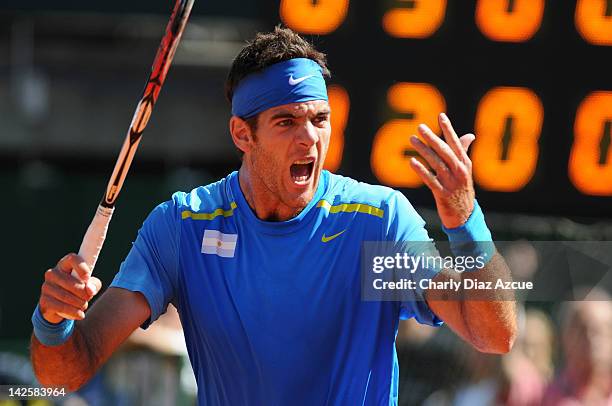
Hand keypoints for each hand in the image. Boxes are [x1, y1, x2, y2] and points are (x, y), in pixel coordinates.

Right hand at [39, 253, 101, 323]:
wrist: (58, 307)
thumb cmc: (77, 291)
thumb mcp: (88, 286)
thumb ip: (93, 285)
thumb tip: (90, 290)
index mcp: (65, 265)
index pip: (72, 259)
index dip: (81, 266)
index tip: (88, 277)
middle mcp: (53, 273)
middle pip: (71, 282)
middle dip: (83, 292)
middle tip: (88, 298)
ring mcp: (46, 287)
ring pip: (66, 296)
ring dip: (79, 303)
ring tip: (84, 306)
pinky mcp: (44, 300)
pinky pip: (61, 306)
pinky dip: (73, 312)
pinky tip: (80, 314)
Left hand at [409, 113, 474, 227]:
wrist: (464, 215)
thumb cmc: (462, 189)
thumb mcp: (465, 170)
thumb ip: (463, 152)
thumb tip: (469, 135)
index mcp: (465, 163)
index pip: (456, 143)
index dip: (448, 129)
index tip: (441, 116)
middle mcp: (459, 171)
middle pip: (444, 151)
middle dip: (432, 138)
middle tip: (420, 127)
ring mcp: (451, 183)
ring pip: (435, 163)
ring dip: (423, 150)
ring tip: (412, 140)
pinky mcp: (442, 194)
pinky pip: (430, 179)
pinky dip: (421, 170)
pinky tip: (411, 161)